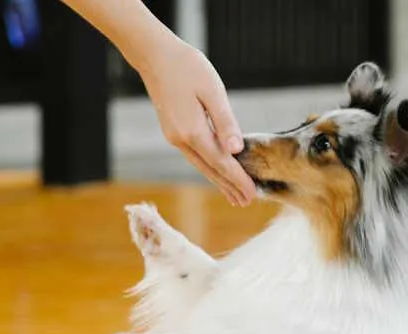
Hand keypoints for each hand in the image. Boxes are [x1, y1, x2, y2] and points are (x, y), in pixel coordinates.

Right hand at [138, 37, 256, 205]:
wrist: (155, 57)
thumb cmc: (187, 67)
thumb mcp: (212, 90)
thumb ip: (225, 121)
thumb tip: (236, 150)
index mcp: (193, 131)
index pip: (221, 162)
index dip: (238, 180)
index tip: (252, 194)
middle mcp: (181, 140)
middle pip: (211, 170)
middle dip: (229, 187)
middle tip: (246, 202)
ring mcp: (175, 138)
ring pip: (201, 166)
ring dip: (219, 181)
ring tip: (234, 195)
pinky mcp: (173, 133)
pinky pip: (195, 157)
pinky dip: (208, 168)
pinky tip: (216, 173)